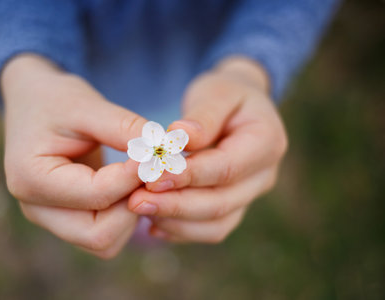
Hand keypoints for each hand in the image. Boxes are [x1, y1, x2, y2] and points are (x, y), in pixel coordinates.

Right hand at [2, 55, 145, 257]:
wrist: (35, 105)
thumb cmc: (56, 100)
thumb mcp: (88, 105)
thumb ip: (125, 128)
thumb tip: (164, 152)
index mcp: (31, 178)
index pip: (98, 194)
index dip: (135, 176)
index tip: (158, 153)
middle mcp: (36, 209)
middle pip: (99, 236)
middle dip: (134, 206)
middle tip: (150, 171)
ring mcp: (51, 219)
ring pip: (105, 242)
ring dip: (131, 214)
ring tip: (139, 175)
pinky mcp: (68, 220)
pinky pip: (105, 236)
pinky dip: (125, 217)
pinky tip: (130, 184)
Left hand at [128, 58, 287, 242]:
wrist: (238, 107)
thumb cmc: (225, 94)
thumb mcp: (216, 93)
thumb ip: (202, 117)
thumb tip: (180, 139)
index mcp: (266, 142)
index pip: (226, 168)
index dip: (188, 176)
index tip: (151, 176)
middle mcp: (263, 175)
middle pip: (220, 203)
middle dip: (175, 205)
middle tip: (135, 201)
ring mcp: (250, 195)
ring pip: (216, 225)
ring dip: (175, 221)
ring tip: (139, 209)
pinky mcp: (234, 207)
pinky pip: (210, 229)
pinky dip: (181, 230)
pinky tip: (152, 223)